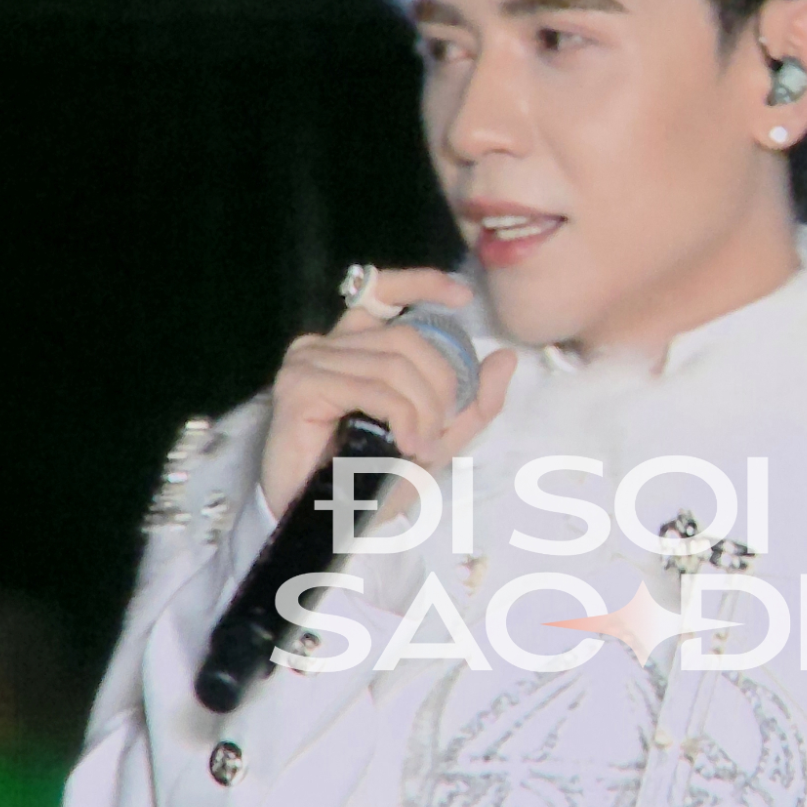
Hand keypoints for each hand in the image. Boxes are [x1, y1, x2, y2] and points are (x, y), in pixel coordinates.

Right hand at [260, 266, 516, 518]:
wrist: (325, 525)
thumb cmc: (368, 482)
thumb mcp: (436, 440)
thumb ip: (472, 403)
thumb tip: (507, 358)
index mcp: (353, 346)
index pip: (382, 289)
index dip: (422, 282)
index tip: (462, 296)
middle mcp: (325, 344)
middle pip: (404, 340)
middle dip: (439, 386)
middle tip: (439, 433)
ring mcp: (308, 362)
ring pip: (392, 366)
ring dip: (422, 411)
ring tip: (421, 448)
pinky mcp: (300, 387)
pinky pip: (371, 388)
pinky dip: (401, 416)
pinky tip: (407, 444)